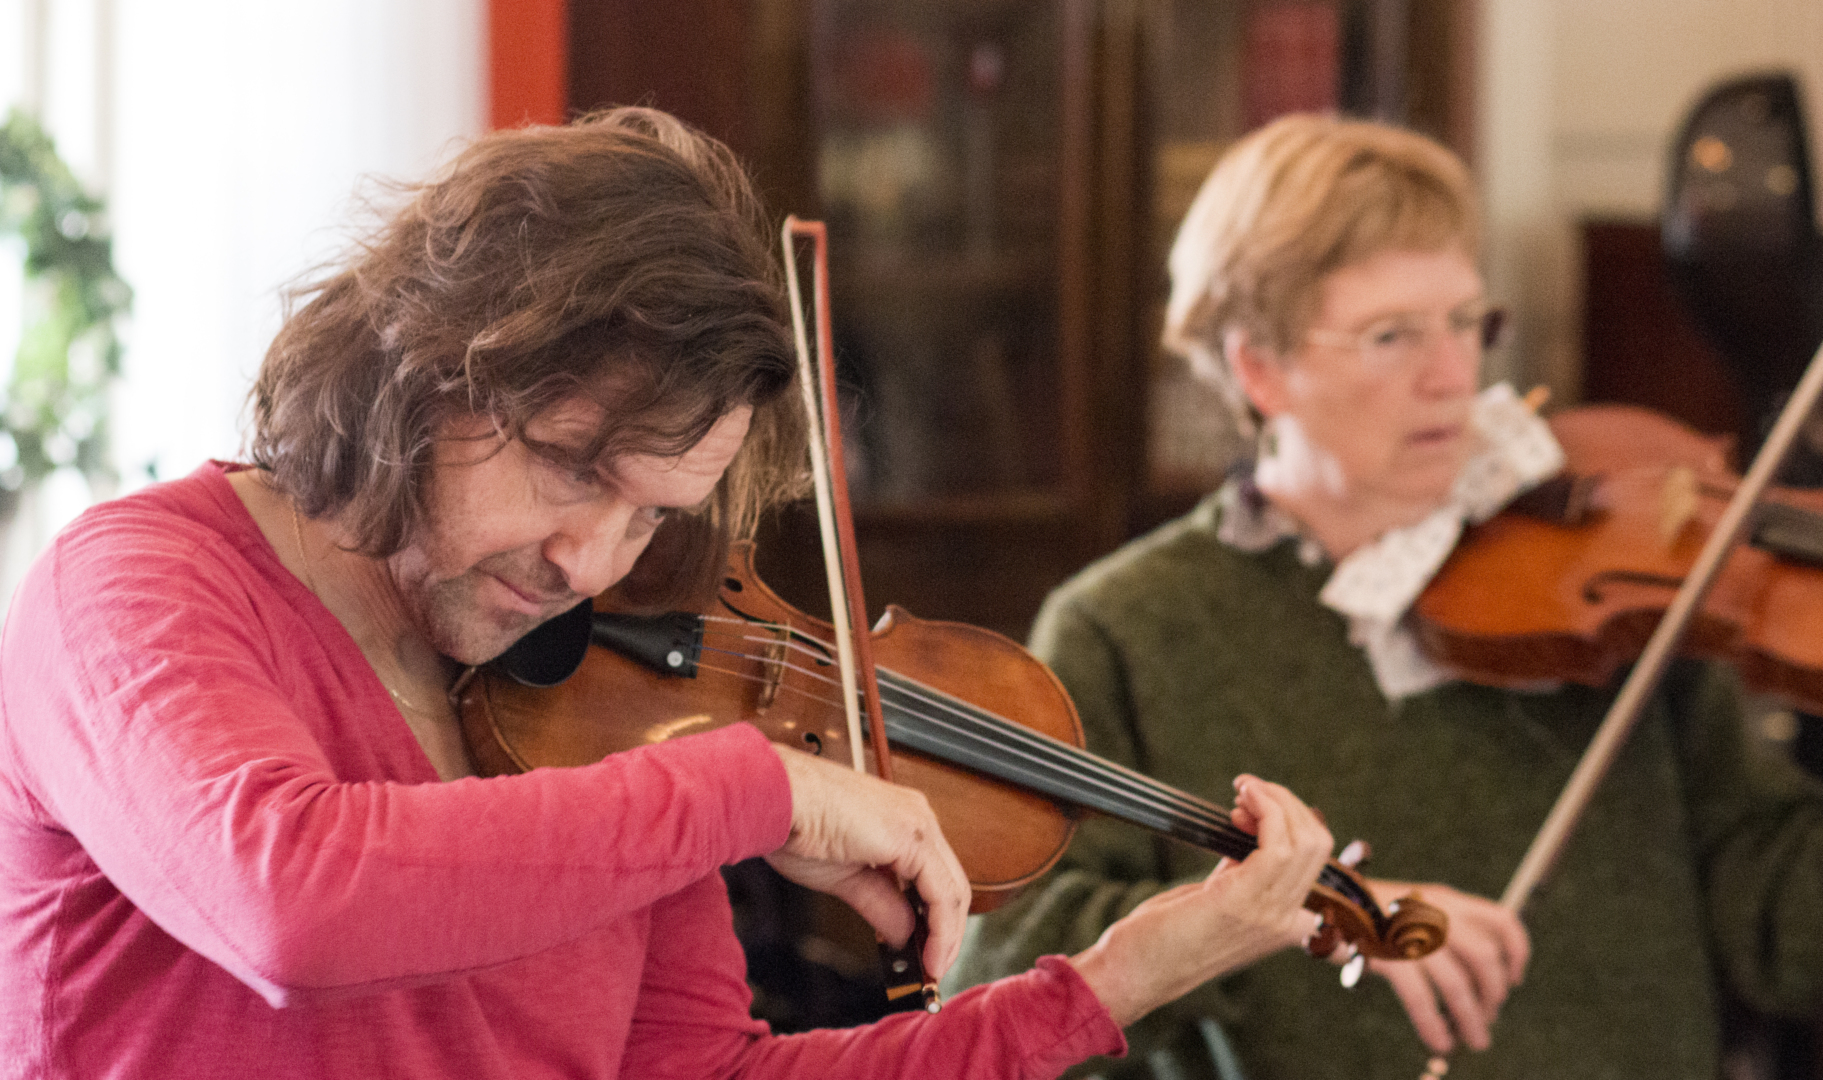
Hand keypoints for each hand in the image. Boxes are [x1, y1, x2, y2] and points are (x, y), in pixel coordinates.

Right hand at [762, 745, 970, 980]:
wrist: (778, 799)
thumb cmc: (798, 825)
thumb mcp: (846, 879)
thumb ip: (881, 904)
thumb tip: (902, 935)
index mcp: (901, 821)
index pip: (934, 878)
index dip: (935, 922)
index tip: (927, 955)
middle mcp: (917, 817)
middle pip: (951, 885)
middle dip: (946, 934)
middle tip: (933, 969)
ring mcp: (919, 823)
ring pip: (953, 890)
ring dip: (947, 937)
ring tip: (932, 970)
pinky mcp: (914, 836)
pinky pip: (942, 892)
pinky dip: (942, 929)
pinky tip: (930, 955)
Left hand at [1068, 775, 1333, 1026]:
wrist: (1136, 973)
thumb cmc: (1164, 936)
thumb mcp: (1215, 899)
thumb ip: (1240, 874)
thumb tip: (1249, 832)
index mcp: (1283, 921)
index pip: (1318, 861)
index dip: (1292, 822)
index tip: (1251, 812)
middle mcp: (1285, 921)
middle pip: (1317, 844)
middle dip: (1285, 802)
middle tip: (1246, 793)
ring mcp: (1268, 914)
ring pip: (1304, 840)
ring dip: (1274, 799)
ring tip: (1243, 790)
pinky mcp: (1242, 901)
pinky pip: (1277, 845)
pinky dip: (1265, 809)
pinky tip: (1241, 800)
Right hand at [1364, 881, 1529, 1053]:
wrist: (1315, 904)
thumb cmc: (1365, 916)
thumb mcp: (1413, 912)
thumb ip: (1444, 932)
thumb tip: (1478, 982)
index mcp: (1445, 900)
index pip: (1501, 920)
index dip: (1517, 953)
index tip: (1515, 980)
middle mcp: (1434, 911)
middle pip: (1485, 958)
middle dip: (1493, 995)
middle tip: (1487, 1018)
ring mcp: (1409, 930)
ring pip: (1456, 982)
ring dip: (1471, 1019)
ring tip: (1475, 1041)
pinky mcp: (1385, 951)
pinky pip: (1419, 995)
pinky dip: (1433, 1023)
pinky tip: (1439, 1041)